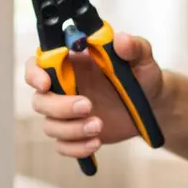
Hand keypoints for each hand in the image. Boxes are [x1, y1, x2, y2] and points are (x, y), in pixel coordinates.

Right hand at [24, 32, 164, 158]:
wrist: (153, 106)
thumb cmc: (142, 75)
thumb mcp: (143, 58)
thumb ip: (134, 47)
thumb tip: (121, 40)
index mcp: (73, 63)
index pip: (38, 64)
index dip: (34, 74)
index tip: (46, 84)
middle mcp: (65, 87)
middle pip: (40, 100)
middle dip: (60, 107)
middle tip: (88, 106)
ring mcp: (69, 113)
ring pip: (50, 126)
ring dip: (71, 129)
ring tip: (99, 126)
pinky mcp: (77, 134)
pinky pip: (63, 146)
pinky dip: (76, 148)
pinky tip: (96, 142)